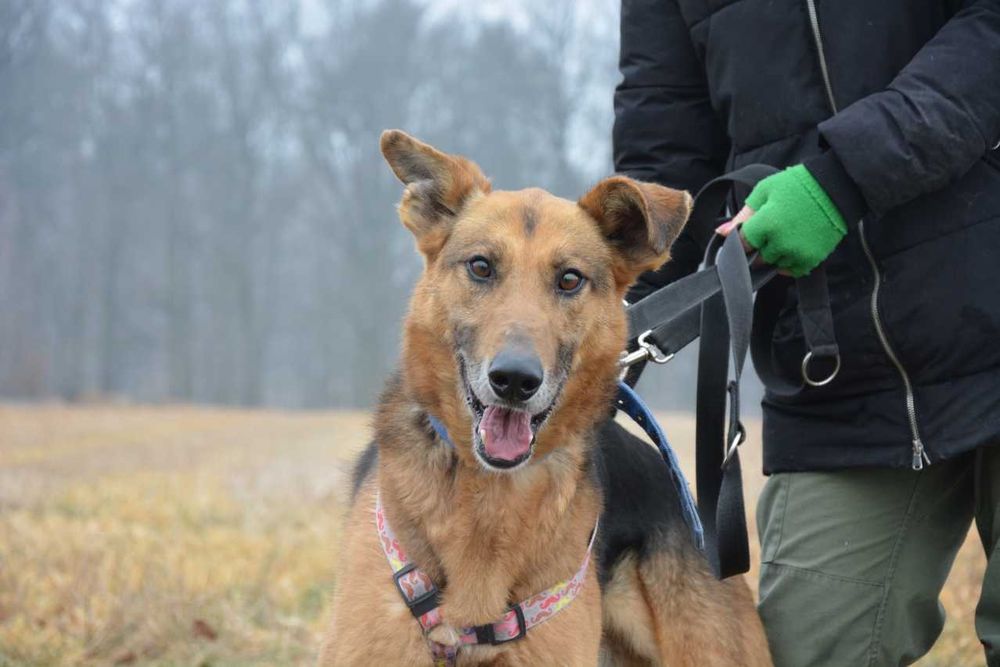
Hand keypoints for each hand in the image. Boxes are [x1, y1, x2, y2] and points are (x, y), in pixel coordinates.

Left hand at [714, 165, 847, 276]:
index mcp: (766, 224)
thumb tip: (721, 232)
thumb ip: (742, 215)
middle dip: (757, 248)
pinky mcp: (812, 259)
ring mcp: (797, 253)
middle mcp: (780, 243)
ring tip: (782, 235)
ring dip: (773, 255)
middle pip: (757, 258)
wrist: (835, 188)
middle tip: (767, 232)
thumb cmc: (796, 185)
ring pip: (773, 265)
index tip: (747, 233)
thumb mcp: (764, 191)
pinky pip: (792, 271)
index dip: (741, 240)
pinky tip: (791, 246)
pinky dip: (788, 263)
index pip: (741, 245)